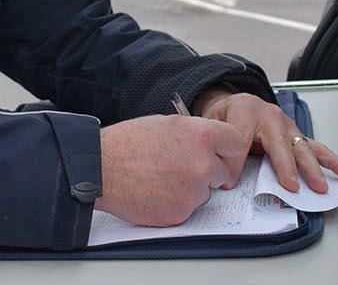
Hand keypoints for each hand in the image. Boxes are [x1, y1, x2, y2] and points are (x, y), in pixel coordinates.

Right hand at [95, 114, 248, 226]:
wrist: (101, 168)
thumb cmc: (127, 143)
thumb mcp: (166, 123)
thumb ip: (194, 134)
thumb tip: (208, 143)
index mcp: (202, 136)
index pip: (236, 144)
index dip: (227, 150)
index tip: (221, 155)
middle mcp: (203, 164)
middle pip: (222, 172)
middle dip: (207, 171)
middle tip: (181, 167)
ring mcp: (194, 191)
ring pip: (204, 192)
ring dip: (190, 188)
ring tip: (161, 178)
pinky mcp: (181, 213)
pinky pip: (188, 208)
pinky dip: (175, 203)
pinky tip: (155, 191)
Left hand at [193, 90, 337, 193]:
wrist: (235, 102)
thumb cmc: (226, 115)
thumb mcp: (213, 123)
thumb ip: (218, 144)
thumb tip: (223, 176)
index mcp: (246, 110)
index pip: (242, 139)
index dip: (235, 163)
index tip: (230, 183)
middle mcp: (270, 116)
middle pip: (280, 143)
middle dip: (286, 166)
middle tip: (291, 186)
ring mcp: (287, 126)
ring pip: (301, 147)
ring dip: (311, 168)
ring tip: (320, 186)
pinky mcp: (296, 135)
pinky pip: (315, 147)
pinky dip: (330, 160)